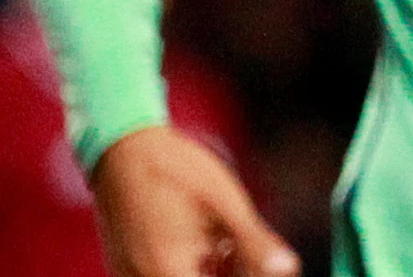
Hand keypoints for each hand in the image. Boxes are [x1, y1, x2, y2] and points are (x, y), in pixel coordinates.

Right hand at [90, 126, 296, 276]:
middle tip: (231, 243)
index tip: (247, 256)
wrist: (123, 148)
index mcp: (167, 274)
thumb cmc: (177, 171)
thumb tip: (289, 269)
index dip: (243, 274)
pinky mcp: (129, 270)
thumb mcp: (225, 204)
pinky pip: (167, 275)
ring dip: (212, 269)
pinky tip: (208, 243)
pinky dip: (192, 266)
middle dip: (229, 270)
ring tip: (221, 242)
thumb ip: (255, 244)